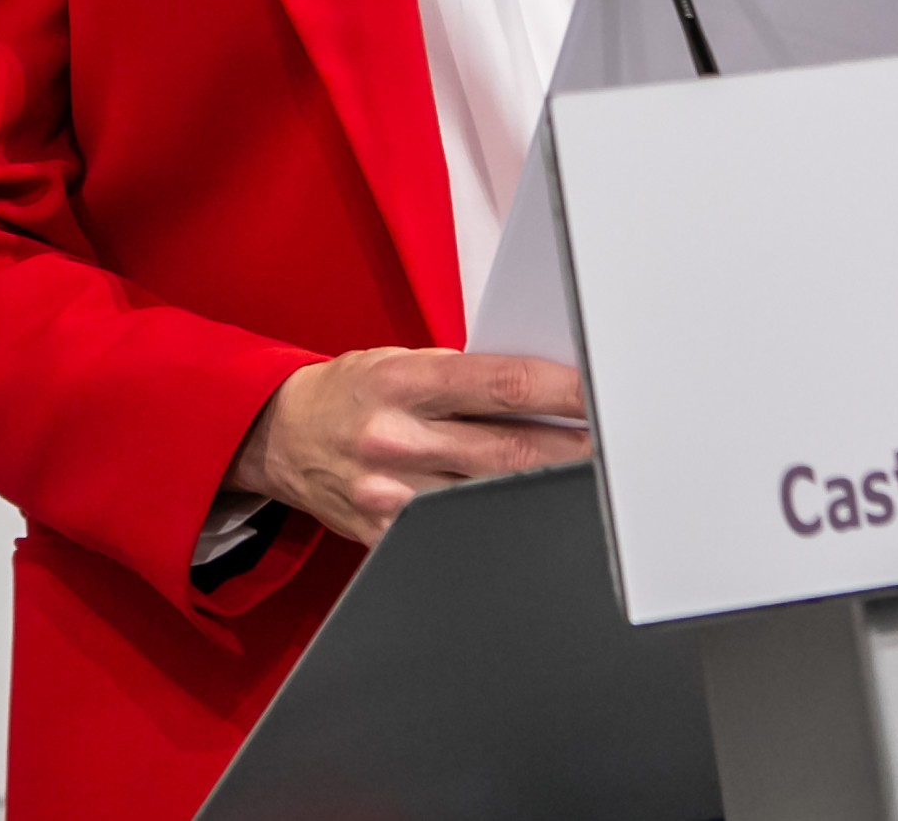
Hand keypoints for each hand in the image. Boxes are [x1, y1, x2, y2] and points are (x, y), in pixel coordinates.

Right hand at [227, 347, 590, 547]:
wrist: (278, 436)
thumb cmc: (351, 391)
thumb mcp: (398, 362)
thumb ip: (462, 376)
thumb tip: (543, 389)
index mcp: (401, 381)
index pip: (500, 384)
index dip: (561, 390)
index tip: (601, 393)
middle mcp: (395, 437)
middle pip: (510, 450)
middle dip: (574, 450)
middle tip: (619, 450)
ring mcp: (390, 493)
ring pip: (491, 499)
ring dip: (545, 492)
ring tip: (588, 486)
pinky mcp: (385, 535)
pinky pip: (455, 535)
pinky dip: (499, 526)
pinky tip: (528, 519)